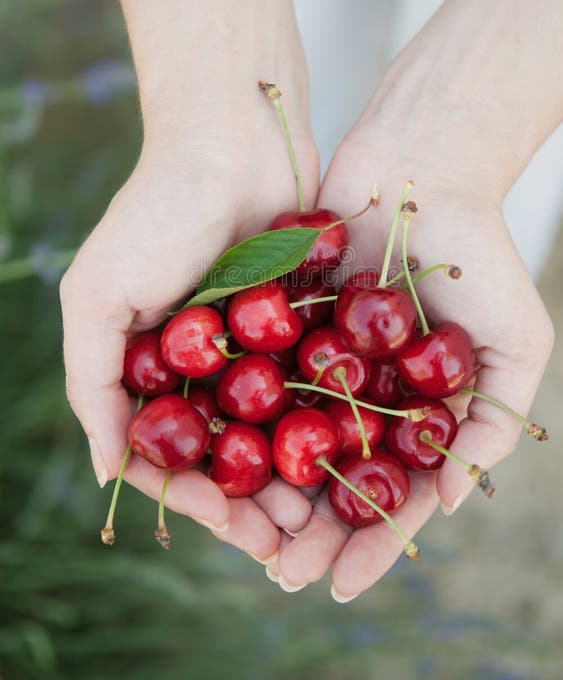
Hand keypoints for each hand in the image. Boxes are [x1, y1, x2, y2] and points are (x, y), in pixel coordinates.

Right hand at [60, 86, 318, 558]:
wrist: (232, 138)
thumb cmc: (156, 212)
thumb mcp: (96, 295)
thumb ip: (92, 381)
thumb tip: (109, 470)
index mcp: (146, 364)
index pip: (168, 453)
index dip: (196, 499)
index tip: (234, 530)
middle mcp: (199, 362)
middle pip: (228, 452)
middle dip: (255, 501)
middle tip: (292, 542)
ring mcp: (252, 344)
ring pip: (276, 430)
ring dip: (296, 475)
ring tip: (327, 513)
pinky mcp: (300, 322)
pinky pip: (313, 386)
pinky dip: (327, 425)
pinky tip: (352, 457)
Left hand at [269, 74, 553, 598]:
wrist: (421, 169)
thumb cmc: (484, 253)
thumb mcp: (517, 343)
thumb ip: (491, 424)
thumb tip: (452, 504)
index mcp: (419, 411)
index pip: (395, 492)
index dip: (371, 540)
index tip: (342, 582)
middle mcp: (366, 395)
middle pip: (333, 478)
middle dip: (309, 530)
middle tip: (280, 572)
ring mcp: (321, 362)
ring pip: (286, 441)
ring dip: (265, 489)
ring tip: (239, 532)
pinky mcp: (282, 325)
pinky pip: (256, 380)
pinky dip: (235, 418)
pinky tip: (212, 457)